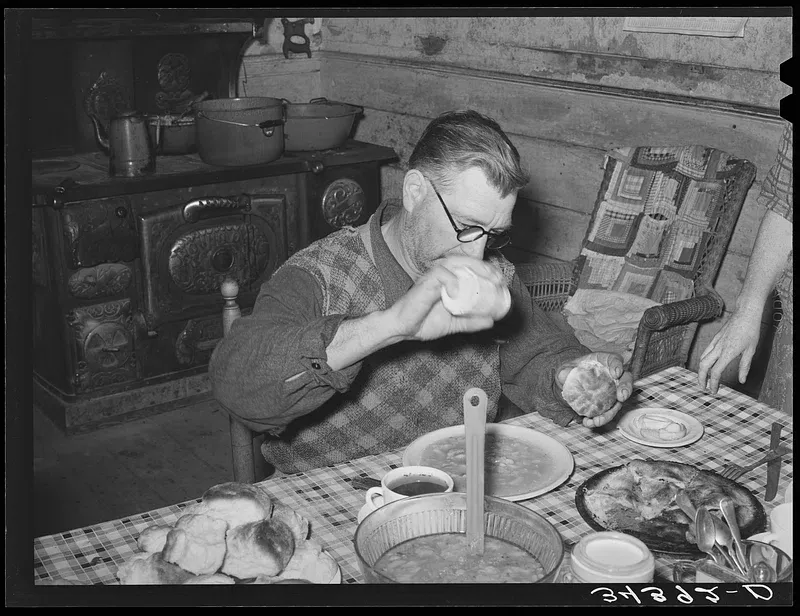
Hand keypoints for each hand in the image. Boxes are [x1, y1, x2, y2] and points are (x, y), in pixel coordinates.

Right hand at [388, 256, 508, 341]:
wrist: (403, 329)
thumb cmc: (423, 322)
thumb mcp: (454, 324)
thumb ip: (471, 322)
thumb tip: (491, 321)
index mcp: (449, 281)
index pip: (469, 268)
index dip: (486, 270)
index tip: (500, 280)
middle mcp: (442, 275)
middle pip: (465, 261)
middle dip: (484, 267)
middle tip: (498, 278)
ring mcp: (433, 277)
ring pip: (454, 261)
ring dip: (473, 267)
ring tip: (486, 278)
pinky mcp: (424, 282)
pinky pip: (439, 274)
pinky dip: (450, 280)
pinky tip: (457, 291)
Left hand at [556, 352, 633, 427]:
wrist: (570, 382)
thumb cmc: (573, 370)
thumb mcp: (567, 368)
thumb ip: (565, 371)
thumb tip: (564, 374)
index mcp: (605, 361)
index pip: (615, 360)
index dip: (618, 366)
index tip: (616, 373)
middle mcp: (613, 376)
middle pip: (626, 379)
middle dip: (626, 389)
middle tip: (621, 397)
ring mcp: (613, 390)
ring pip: (619, 401)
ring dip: (612, 412)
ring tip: (599, 420)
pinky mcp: (609, 403)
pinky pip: (609, 412)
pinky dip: (601, 419)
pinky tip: (589, 423)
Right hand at [697, 309, 761, 393]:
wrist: (746, 313)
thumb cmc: (751, 330)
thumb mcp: (751, 350)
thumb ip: (744, 366)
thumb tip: (741, 380)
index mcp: (728, 352)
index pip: (716, 371)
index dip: (713, 383)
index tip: (714, 390)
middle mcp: (718, 348)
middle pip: (703, 366)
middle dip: (701, 378)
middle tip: (702, 388)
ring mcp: (715, 342)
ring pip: (702, 358)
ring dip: (700, 370)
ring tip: (703, 378)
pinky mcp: (715, 338)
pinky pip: (705, 351)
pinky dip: (703, 360)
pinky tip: (706, 364)